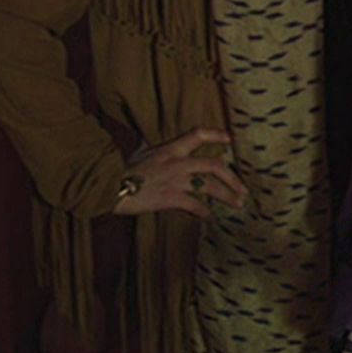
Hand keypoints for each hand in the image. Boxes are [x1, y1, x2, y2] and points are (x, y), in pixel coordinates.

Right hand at [111, 127, 246, 217]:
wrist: (108, 186)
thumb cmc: (120, 170)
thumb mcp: (139, 152)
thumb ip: (150, 147)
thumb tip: (148, 140)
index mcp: (170, 149)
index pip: (198, 135)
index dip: (216, 135)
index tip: (230, 139)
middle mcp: (177, 163)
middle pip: (214, 165)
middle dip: (232, 177)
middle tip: (243, 188)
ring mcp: (175, 180)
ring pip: (210, 186)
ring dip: (227, 195)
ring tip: (238, 203)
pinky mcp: (169, 198)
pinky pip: (194, 205)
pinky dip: (204, 212)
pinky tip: (210, 217)